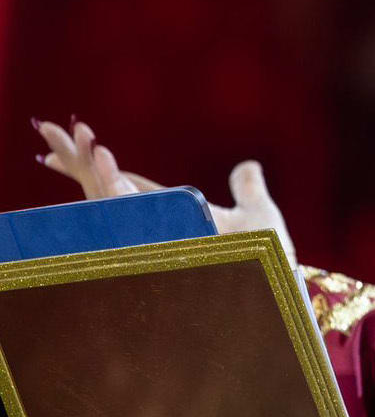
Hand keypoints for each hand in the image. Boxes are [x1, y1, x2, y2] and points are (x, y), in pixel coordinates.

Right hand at [33, 117, 298, 265]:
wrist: (279, 287)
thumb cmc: (270, 258)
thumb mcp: (258, 214)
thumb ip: (247, 188)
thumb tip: (247, 164)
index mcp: (172, 214)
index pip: (125, 185)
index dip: (94, 164)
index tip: (71, 139)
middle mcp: (157, 227)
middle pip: (105, 189)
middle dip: (78, 160)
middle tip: (54, 130)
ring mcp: (155, 236)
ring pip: (110, 199)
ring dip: (97, 169)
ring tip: (92, 141)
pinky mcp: (159, 245)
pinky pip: (127, 213)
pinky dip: (114, 187)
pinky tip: (106, 161)